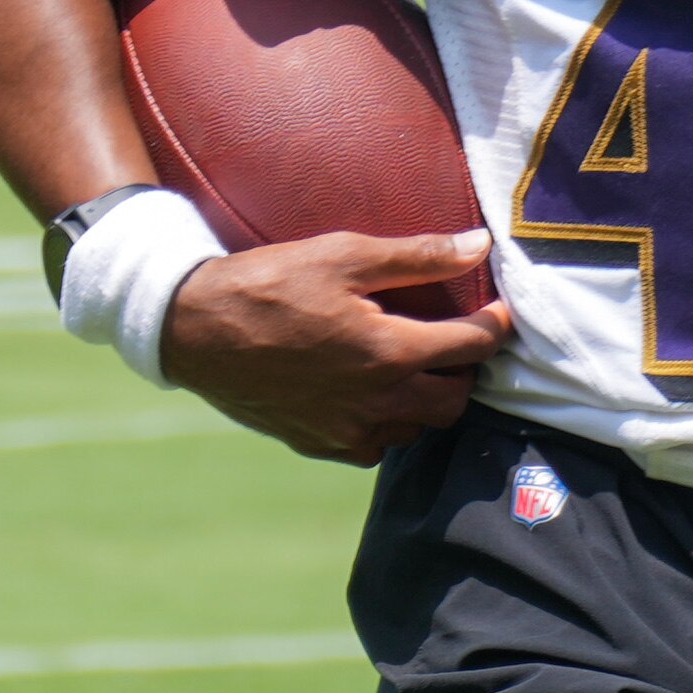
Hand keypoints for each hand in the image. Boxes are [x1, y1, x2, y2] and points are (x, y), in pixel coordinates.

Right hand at [160, 231, 516, 463]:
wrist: (193, 329)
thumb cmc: (268, 283)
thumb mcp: (343, 255)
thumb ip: (419, 255)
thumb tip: (479, 245)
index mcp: (391, 352)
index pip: (473, 346)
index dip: (496, 325)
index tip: (499, 311)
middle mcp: (377, 400)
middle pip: (454, 400)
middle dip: (465, 371)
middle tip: (454, 341)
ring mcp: (347, 429)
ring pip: (416, 428)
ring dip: (426, 400)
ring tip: (414, 366)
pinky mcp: (319, 443)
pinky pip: (374, 446)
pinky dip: (385, 424)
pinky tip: (371, 394)